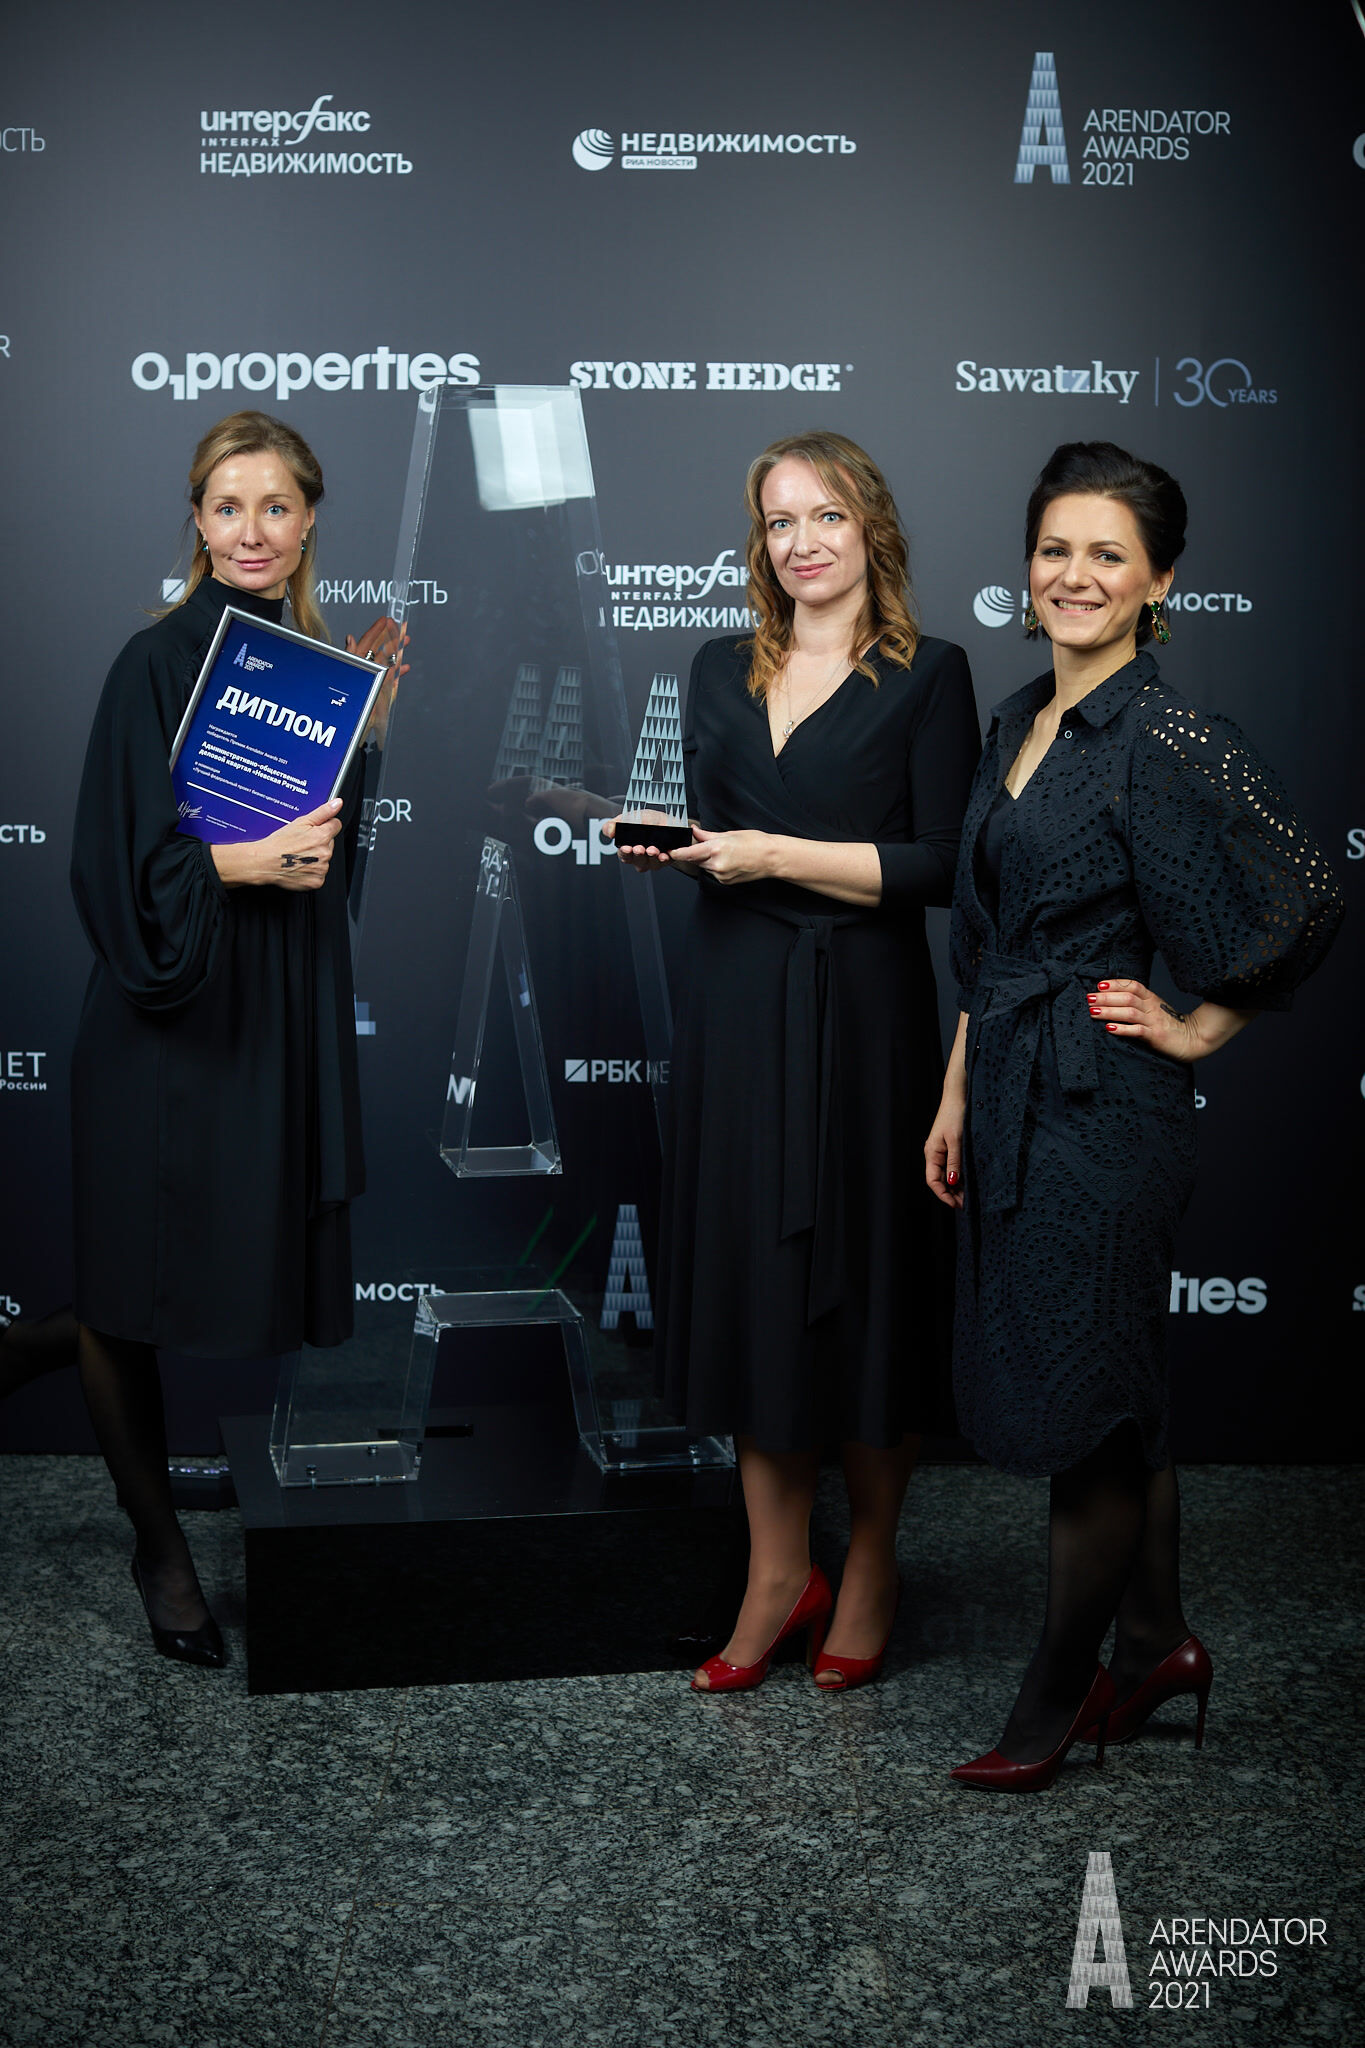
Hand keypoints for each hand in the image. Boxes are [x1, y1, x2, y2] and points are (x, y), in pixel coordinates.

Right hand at [259, 798, 343, 889]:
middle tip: (302, 844)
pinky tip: (300, 866)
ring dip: (315, 858)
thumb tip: (337, 803)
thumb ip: (323, 812)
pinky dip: (311, 871)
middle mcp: (325, 853)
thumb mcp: (301, 822)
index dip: (325, 826)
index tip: (314, 830)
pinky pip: (319, 874)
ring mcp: (322, 868)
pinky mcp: (317, 881)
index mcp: (323, 836)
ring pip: (324, 859)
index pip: (336, 826)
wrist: (266, 862)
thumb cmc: (280, 843)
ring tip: (299, 855)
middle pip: (330, 843)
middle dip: (319, 842)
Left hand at [346, 617, 409, 748]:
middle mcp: (366, 670)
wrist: (354, 728)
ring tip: (406, 639)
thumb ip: (350, 656)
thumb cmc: (348, 705)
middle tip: (401, 624)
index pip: (368, 642)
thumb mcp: (348, 675)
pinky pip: (392, 680)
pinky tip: (406, 667)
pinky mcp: (382, 693)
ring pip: (388, 662)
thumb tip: (350, 638)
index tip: (386, 619)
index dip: (377, 630)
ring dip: (398, 650)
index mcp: (356, 663)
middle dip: (391, 636)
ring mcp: (375, 681)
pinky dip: (399, 672)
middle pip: (380, 649)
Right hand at [604, 817, 673, 872]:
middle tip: (639, 849)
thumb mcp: (630, 817)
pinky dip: (664, 859)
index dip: (625, 853)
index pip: (624, 854)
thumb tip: (609, 831)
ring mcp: (653, 860)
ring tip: (653, 849)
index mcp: (629, 847)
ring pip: (651, 864)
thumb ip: (615, 824)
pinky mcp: (666, 860)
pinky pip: (665, 862)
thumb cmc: (649, 821)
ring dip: (652, 857)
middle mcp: (641, 857)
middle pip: (637, 861)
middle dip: (638, 855)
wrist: (670, 822)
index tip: (626, 848)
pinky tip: (664, 855)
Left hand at [667, 826, 773, 885]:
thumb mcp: (729, 834)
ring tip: (726, 852)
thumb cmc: (755, 843)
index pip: (689, 853)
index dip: (677, 853)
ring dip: (708, 859)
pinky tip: (730, 860)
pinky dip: (716, 866)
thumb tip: (695, 832)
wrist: (771, 858)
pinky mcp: (725, 881)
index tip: (670, 851)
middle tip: (711, 845)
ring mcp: (721, 875)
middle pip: (696, 859)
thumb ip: (707, 835)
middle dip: (697, 853)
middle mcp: (716, 864)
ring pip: (704, 866)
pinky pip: (713, 873)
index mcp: (716, 849)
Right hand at [924, 1093, 965, 1208]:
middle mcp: (934, 1154)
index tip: (957, 1205)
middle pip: (939, 1180)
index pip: (933, 1181)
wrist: (958, 1095)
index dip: (943, 1195)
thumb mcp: (957, 1140)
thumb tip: (952, 1182)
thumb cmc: (956, 1115)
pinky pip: (951, 1165)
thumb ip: (954, 1162)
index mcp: (932, 1153)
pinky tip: (968, 1181)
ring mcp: (941, 1150)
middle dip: (950, 1193)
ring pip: (946, 1174)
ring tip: (969, 1196)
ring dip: (956, 1186)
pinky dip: (959, 1175)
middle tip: (966, 1204)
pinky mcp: (949, 1146)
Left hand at [1086, 978, 1207, 1059]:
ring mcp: (1154, 1021)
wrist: (1194, 1039)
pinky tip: (1109, 1029)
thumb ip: (1139, 1004)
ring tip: (1093, 1012)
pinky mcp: (1156, 1036)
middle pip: (1128, 997)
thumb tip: (1113, 1000)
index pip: (1133, 986)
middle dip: (1106, 997)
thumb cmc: (1171, 1025)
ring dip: (1109, 1011)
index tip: (1099, 985)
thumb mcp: (1155, 1010)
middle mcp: (1152, 1007)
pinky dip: (1123, 1029)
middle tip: (1089, 998)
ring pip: (1129, 1012)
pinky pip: (1138, 1031)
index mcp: (1152, 999)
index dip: (1116, 983)